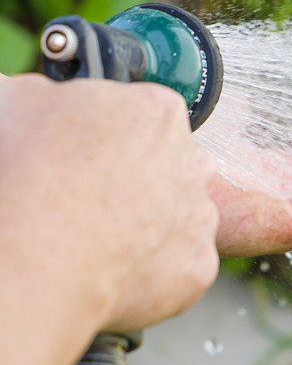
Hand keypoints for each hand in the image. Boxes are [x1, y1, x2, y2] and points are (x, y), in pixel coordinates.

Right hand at [0, 74, 218, 331]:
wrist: (39, 260)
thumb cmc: (26, 178)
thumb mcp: (17, 103)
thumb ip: (43, 93)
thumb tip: (38, 97)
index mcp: (157, 112)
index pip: (147, 117)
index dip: (114, 137)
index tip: (90, 154)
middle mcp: (193, 162)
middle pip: (172, 166)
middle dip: (142, 180)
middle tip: (96, 199)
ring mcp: (200, 217)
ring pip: (181, 218)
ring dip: (154, 226)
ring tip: (104, 238)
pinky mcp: (199, 266)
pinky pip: (181, 266)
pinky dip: (157, 271)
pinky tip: (119, 269)